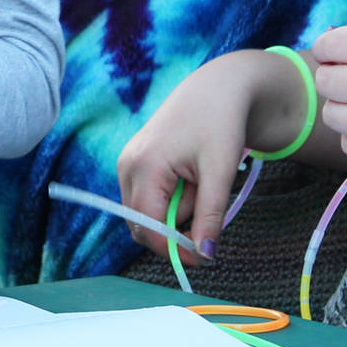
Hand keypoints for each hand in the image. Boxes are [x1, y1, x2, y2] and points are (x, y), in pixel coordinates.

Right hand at [116, 53, 267, 264]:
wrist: (216, 88)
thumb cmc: (220, 124)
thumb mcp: (219, 172)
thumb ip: (210, 216)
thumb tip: (205, 255)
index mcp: (144, 166)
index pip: (149, 228)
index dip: (175, 249)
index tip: (204, 259)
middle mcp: (127, 167)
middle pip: (143, 225)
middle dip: (176, 227)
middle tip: (207, 205)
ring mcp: (126, 164)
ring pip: (147, 213)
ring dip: (176, 211)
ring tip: (199, 180)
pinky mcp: (133, 163)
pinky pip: (148, 198)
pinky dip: (171, 198)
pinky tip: (187, 176)